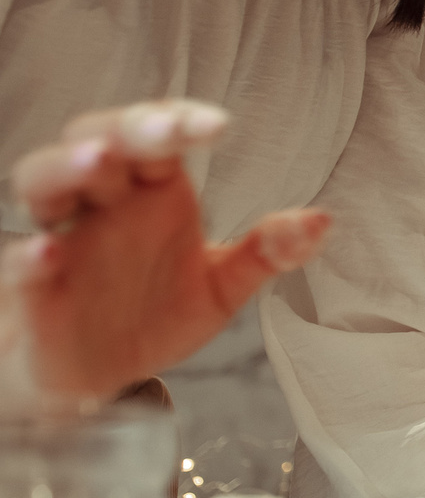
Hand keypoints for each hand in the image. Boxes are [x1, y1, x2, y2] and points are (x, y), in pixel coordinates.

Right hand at [4, 100, 331, 396]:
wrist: (102, 376)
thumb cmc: (154, 312)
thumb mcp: (222, 285)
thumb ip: (267, 252)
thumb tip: (322, 221)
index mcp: (151, 191)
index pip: (158, 138)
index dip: (179, 121)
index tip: (217, 125)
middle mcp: (102, 204)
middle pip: (96, 141)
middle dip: (128, 129)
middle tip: (164, 129)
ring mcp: (62, 241)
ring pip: (42, 182)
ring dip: (65, 167)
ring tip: (97, 160)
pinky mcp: (33, 292)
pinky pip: (20, 266)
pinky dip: (30, 257)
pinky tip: (48, 251)